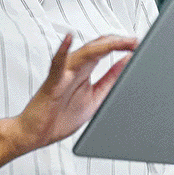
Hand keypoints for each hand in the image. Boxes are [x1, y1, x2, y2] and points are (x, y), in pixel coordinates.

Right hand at [9, 33, 135, 154]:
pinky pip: (56, 65)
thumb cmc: (59, 117)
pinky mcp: (51, 83)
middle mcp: (73, 68)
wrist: (34, 134)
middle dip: (117, 42)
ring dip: (103, 45)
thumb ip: (110, 80)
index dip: (122, 44)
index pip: (104, 49)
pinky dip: (62, 51)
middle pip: (97, 47)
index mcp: (84, 71)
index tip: (139, 43)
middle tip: (135, 41)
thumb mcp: (95, 98)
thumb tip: (127, 62)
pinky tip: (69, 40)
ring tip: (119, 40)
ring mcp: (62, 74)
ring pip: (83, 53)